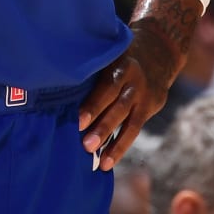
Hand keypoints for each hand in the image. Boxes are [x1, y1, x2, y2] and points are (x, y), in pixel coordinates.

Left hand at [80, 0, 198, 170]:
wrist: (158, 51)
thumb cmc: (117, 55)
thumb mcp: (108, 53)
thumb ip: (90, 69)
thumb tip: (55, 90)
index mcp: (119, 64)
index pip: (106, 87)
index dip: (93, 104)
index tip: (78, 121)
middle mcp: (133, 80)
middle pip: (118, 106)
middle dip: (102, 126)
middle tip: (85, 145)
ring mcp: (143, 96)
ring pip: (128, 122)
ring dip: (113, 143)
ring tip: (100, 162)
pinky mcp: (149, 108)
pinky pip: (134, 130)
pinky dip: (120, 147)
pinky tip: (108, 162)